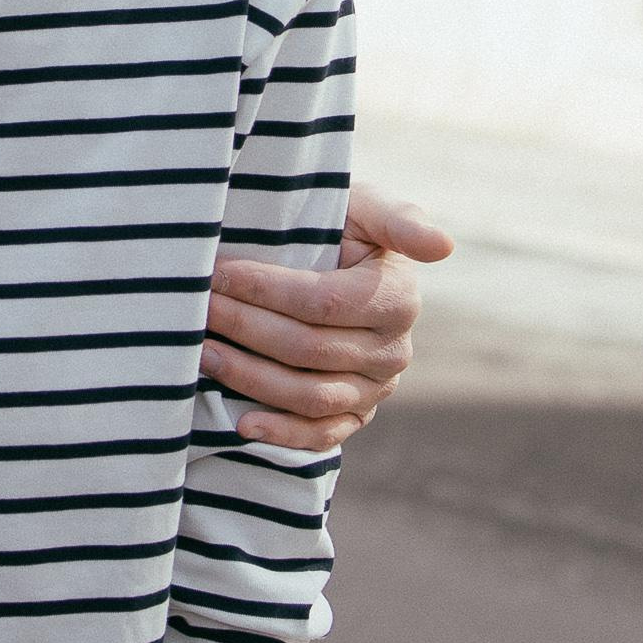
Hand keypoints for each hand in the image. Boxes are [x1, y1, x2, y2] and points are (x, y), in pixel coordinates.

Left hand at [205, 184, 453, 452]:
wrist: (331, 258)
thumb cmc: (341, 225)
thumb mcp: (368, 208)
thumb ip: (400, 219)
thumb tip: (442, 247)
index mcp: (398, 299)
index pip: (323, 302)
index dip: (266, 291)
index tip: (219, 273)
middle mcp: (393, 352)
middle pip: (308, 349)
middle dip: (246, 328)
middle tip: (200, 308)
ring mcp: (375, 390)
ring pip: (309, 395)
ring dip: (250, 377)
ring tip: (203, 352)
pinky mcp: (356, 416)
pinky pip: (322, 434)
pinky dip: (281, 433)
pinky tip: (242, 422)